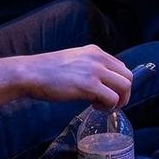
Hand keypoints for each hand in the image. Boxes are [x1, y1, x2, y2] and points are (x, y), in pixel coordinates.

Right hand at [16, 45, 133, 109]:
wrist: (30, 74)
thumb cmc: (48, 71)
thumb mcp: (74, 61)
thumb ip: (90, 68)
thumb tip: (102, 84)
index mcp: (95, 52)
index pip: (121, 67)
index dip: (118, 84)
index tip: (107, 93)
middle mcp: (99, 58)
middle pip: (128, 77)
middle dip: (123, 94)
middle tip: (110, 103)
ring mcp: (95, 71)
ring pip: (125, 87)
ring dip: (118, 101)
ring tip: (102, 106)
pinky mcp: (89, 85)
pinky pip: (112, 98)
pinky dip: (108, 106)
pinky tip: (94, 106)